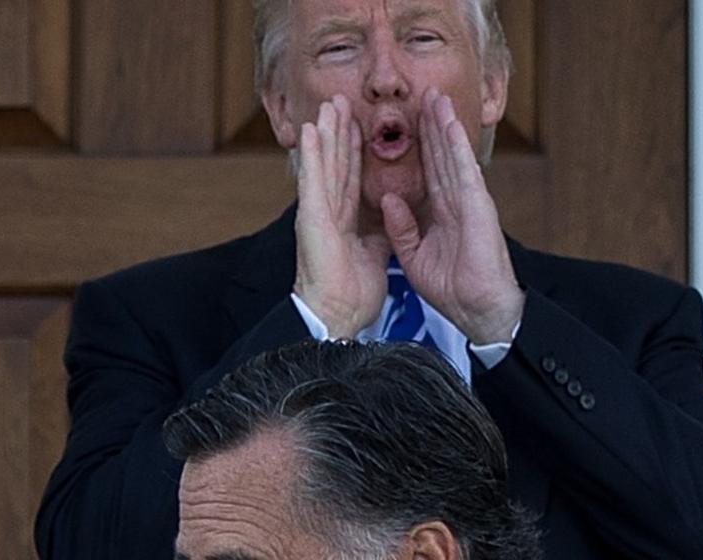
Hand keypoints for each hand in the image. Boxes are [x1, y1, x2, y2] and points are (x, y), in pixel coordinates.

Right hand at [294, 95, 390, 337]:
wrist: (338, 314)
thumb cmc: (352, 293)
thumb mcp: (375, 254)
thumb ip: (381, 231)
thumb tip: (391, 217)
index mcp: (344, 222)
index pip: (352, 179)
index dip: (355, 152)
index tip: (360, 126)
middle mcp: (328, 213)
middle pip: (336, 165)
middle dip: (339, 133)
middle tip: (341, 102)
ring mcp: (317, 214)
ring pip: (323, 165)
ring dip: (325, 133)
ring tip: (328, 105)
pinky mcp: (312, 219)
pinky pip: (313, 181)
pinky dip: (312, 155)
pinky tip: (310, 131)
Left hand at [381, 89, 524, 344]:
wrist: (477, 309)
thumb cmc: (452, 290)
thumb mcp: (413, 257)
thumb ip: (401, 228)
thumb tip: (389, 199)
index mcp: (442, 214)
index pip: (428, 171)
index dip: (418, 145)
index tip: (407, 121)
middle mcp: (457, 203)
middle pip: (440, 156)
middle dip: (431, 125)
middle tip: (424, 94)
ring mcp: (469, 201)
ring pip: (452, 155)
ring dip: (444, 125)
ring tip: (436, 96)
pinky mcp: (478, 206)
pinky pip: (464, 170)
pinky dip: (456, 145)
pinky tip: (449, 123)